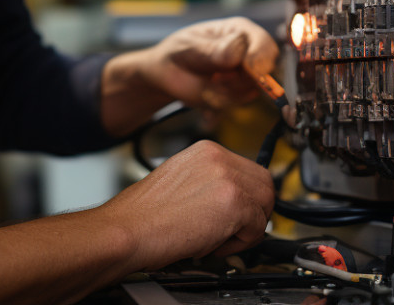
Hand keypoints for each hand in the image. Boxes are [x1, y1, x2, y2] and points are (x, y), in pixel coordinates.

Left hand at [100, 16, 277, 135]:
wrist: (165, 76)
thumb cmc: (178, 53)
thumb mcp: (190, 47)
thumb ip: (213, 50)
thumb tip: (237, 51)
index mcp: (240, 31)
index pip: (264, 43)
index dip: (260, 57)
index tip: (249, 68)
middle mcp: (248, 52)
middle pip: (266, 69)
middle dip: (241, 79)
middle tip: (217, 80)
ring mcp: (245, 75)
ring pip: (252, 89)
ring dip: (226, 92)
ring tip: (206, 84)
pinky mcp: (239, 94)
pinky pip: (238, 103)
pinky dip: (220, 102)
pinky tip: (206, 93)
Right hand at [103, 140, 274, 267]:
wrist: (128, 229)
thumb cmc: (144, 215)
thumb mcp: (181, 181)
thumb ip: (210, 182)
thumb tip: (233, 199)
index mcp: (206, 150)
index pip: (249, 170)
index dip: (247, 197)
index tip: (238, 213)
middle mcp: (219, 158)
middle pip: (264, 184)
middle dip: (255, 211)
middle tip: (235, 230)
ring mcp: (228, 178)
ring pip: (265, 205)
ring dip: (247, 228)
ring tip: (218, 238)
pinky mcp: (234, 203)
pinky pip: (256, 228)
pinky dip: (240, 243)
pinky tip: (213, 243)